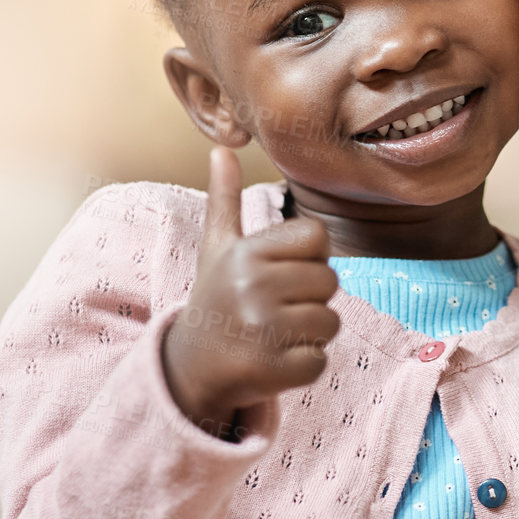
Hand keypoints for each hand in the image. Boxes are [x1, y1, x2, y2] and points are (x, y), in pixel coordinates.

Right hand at [161, 147, 340, 434]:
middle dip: (310, 298)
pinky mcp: (272, 369)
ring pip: (330, 322)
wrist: (189, 367)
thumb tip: (220, 149)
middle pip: (329, 281)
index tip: (279, 271)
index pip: (318, 237)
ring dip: (308, 333)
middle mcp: (253, 287)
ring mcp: (262, 329)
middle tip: (273, 308)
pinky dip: (303, 364)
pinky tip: (272, 359)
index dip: (307, 257)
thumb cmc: (215, 297)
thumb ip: (224, 198)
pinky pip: (320, 359)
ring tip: (272, 333)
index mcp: (247, 253)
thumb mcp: (216, 247)